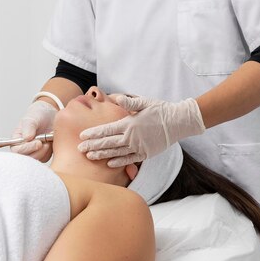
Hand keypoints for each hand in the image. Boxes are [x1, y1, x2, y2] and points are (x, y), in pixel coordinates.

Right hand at [11, 100, 56, 161]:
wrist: (49, 114)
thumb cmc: (37, 115)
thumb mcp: (31, 118)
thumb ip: (29, 127)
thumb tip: (27, 138)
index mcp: (16, 140)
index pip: (17, 151)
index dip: (27, 149)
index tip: (38, 142)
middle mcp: (24, 148)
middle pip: (28, 158)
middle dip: (38, 152)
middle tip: (45, 143)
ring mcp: (34, 152)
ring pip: (38, 159)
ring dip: (45, 151)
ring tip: (49, 139)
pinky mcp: (43, 154)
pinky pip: (46, 158)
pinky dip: (50, 151)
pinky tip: (51, 141)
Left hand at [78, 94, 205, 166]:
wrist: (179, 122)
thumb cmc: (160, 110)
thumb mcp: (144, 102)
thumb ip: (129, 102)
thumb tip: (115, 97)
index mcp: (129, 124)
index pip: (106, 130)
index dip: (93, 133)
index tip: (82, 136)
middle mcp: (132, 137)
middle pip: (108, 143)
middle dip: (93, 145)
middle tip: (80, 149)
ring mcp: (139, 147)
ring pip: (116, 152)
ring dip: (102, 155)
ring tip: (90, 156)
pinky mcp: (146, 154)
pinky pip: (130, 160)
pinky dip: (119, 162)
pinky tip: (109, 163)